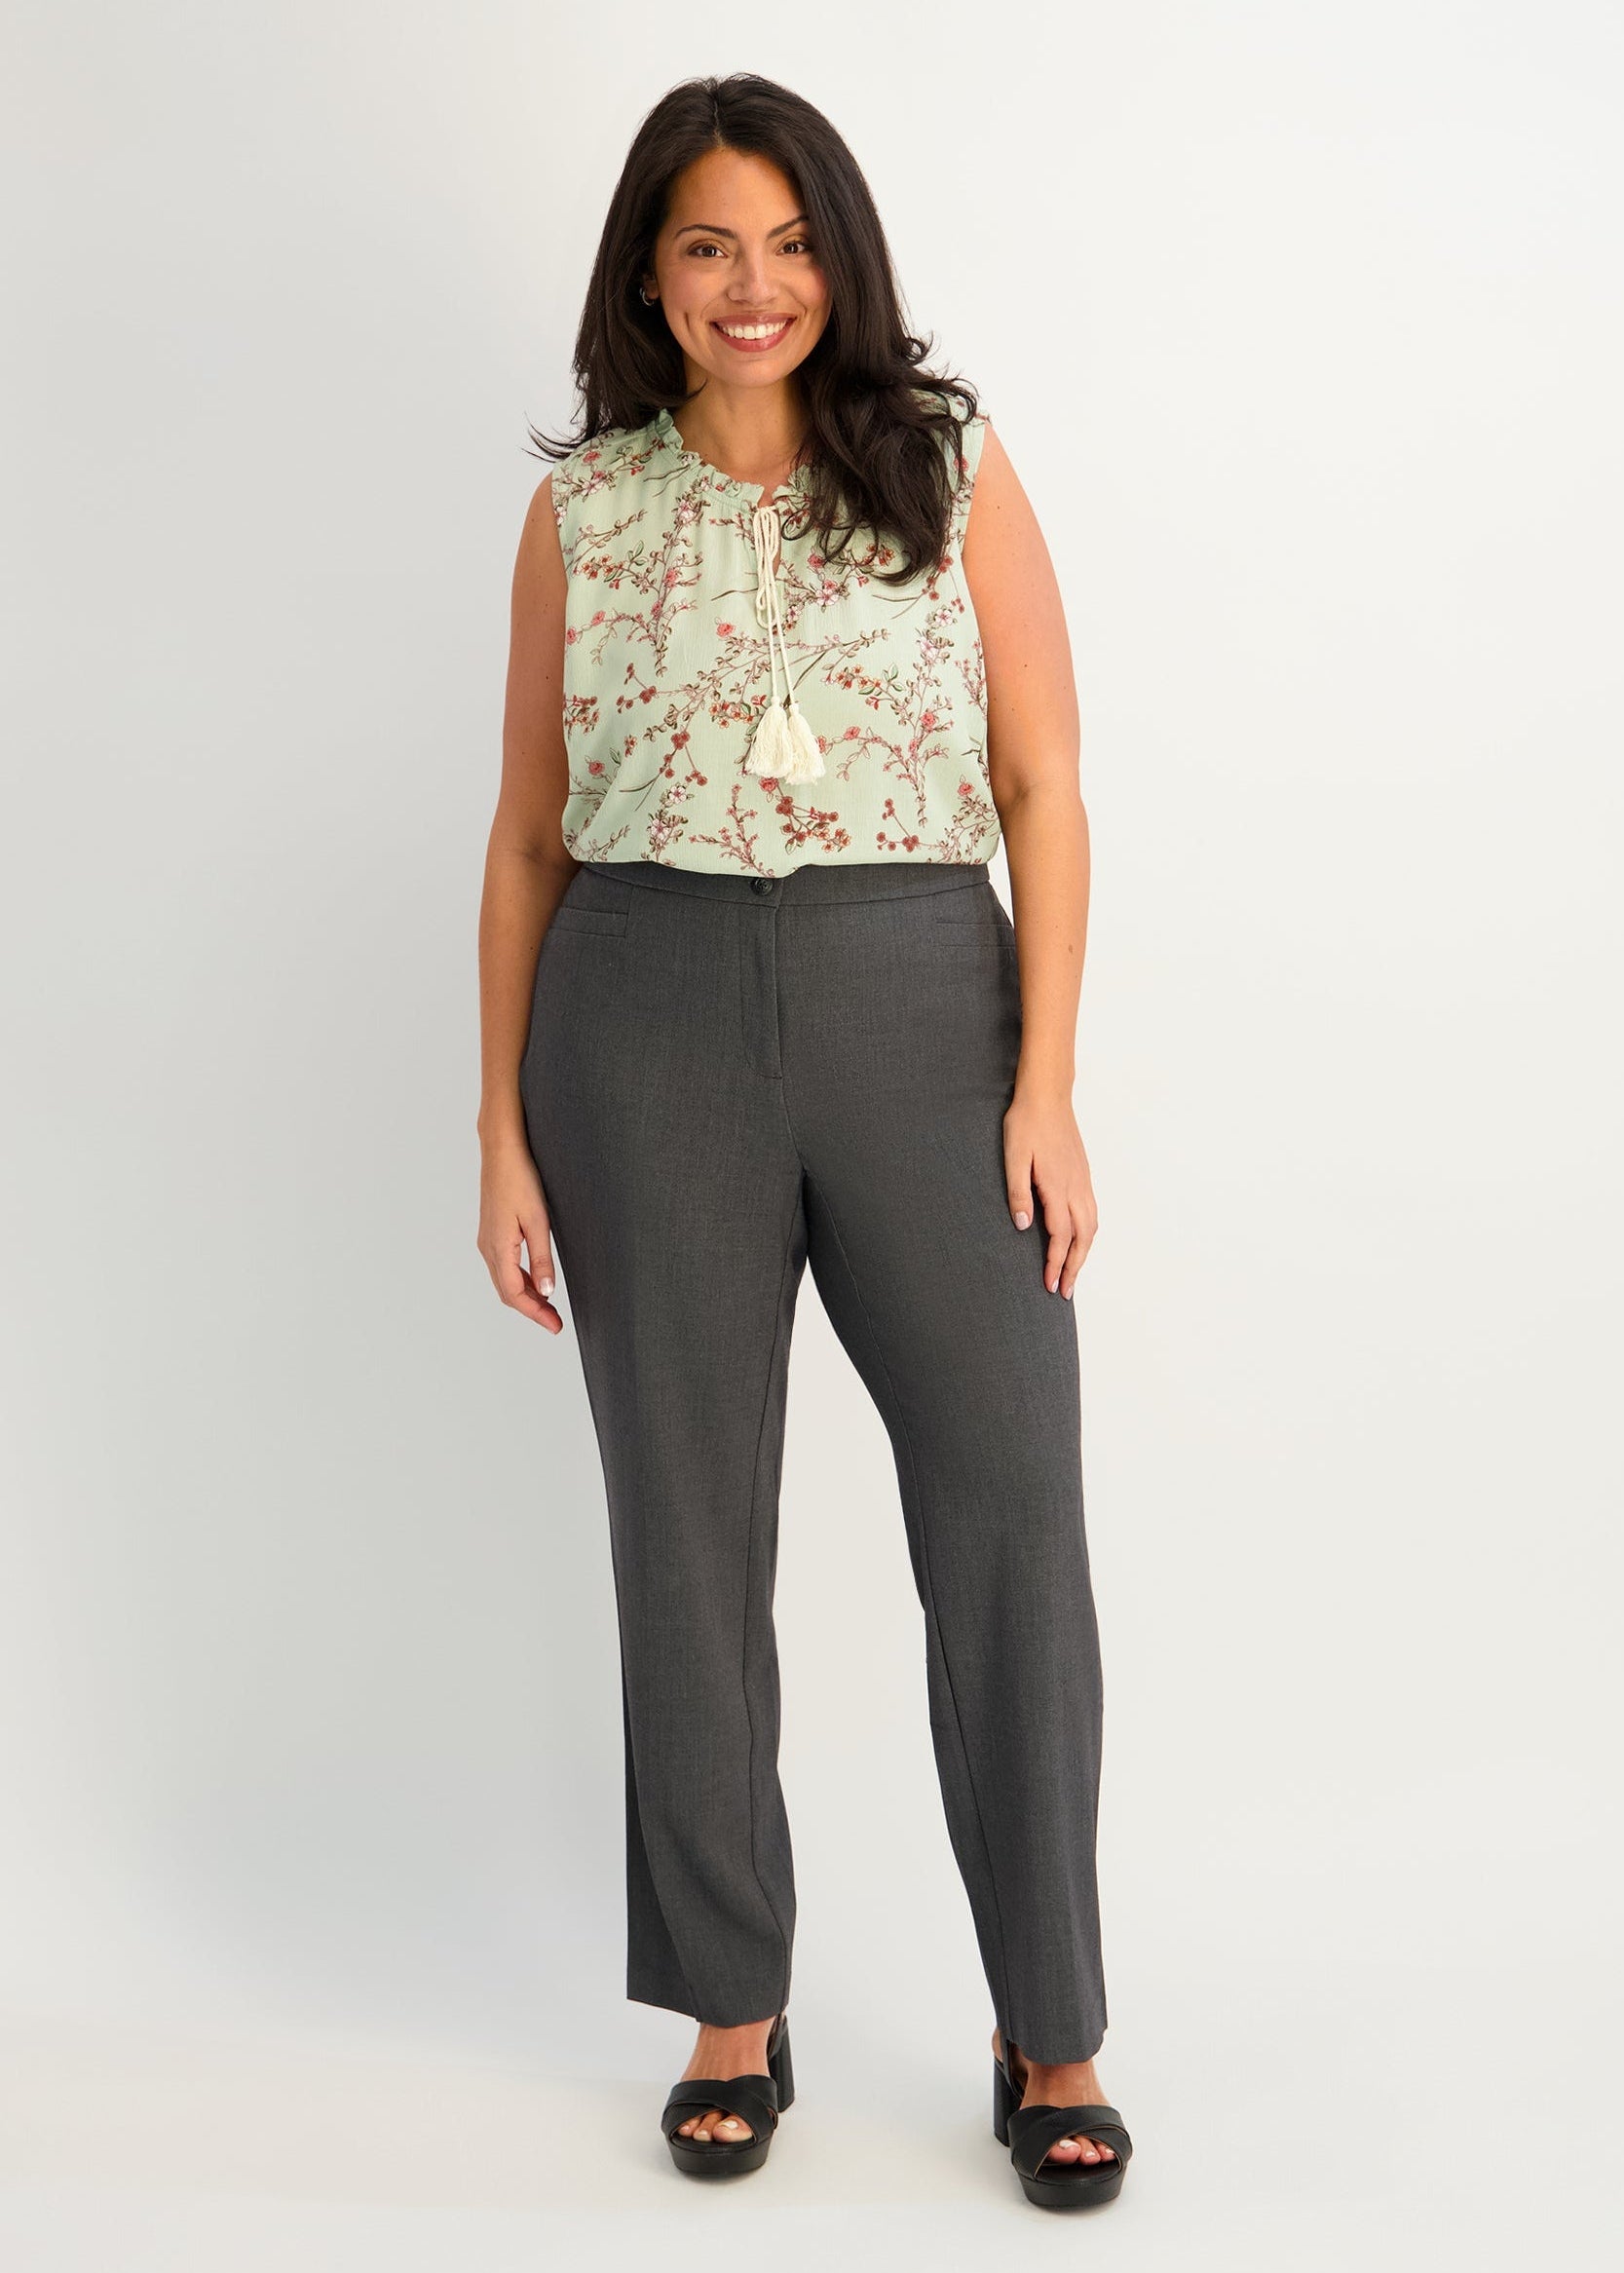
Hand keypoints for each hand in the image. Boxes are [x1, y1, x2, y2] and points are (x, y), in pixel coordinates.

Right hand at [478, 1137, 561, 1330]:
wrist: (501, 1151)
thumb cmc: (520, 1179)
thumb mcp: (538, 1221)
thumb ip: (542, 1258)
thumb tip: (547, 1292)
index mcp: (498, 1248)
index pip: (516, 1294)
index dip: (536, 1314)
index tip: (555, 1326)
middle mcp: (488, 1248)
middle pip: (508, 1292)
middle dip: (531, 1310)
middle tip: (555, 1322)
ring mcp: (487, 1240)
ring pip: (505, 1281)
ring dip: (526, 1296)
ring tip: (549, 1306)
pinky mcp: (491, 1232)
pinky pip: (504, 1267)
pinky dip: (520, 1280)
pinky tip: (537, 1280)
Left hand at [1003, 1084, 1097, 1297]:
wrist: (1047, 1095)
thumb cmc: (1026, 1123)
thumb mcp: (1013, 1157)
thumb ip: (1018, 1192)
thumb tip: (1024, 1227)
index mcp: (1057, 1185)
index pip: (1060, 1235)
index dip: (1056, 1263)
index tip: (1049, 1284)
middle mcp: (1076, 1186)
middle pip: (1082, 1237)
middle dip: (1075, 1267)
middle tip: (1065, 1291)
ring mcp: (1083, 1180)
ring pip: (1091, 1225)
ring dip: (1084, 1252)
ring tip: (1073, 1272)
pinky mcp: (1083, 1174)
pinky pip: (1092, 1211)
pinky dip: (1088, 1233)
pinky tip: (1079, 1239)